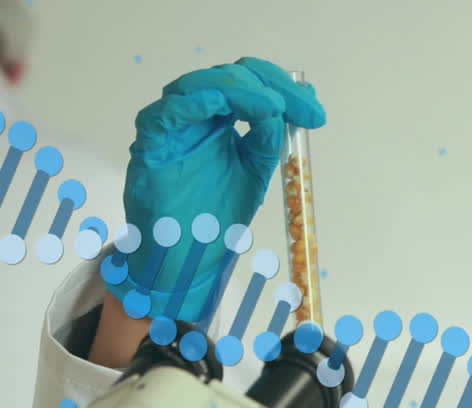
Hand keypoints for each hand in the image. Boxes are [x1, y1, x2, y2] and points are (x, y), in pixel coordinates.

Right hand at [108, 57, 324, 321]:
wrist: (186, 259)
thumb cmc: (214, 219)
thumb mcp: (254, 173)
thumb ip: (267, 141)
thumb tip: (291, 109)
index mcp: (218, 121)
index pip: (247, 84)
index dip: (282, 89)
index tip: (315, 113)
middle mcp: (192, 118)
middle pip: (225, 77)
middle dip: (268, 86)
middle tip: (302, 110)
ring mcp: (169, 130)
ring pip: (195, 86)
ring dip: (237, 90)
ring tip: (272, 105)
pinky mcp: (149, 147)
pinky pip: (165, 114)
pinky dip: (193, 104)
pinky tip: (221, 105)